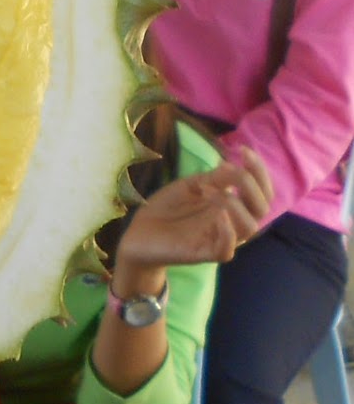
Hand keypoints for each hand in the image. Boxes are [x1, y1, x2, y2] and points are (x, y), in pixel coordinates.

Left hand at [116, 147, 272, 280]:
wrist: (141, 231)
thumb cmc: (170, 208)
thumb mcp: (192, 186)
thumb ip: (215, 179)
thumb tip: (235, 166)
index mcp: (232, 206)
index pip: (261, 193)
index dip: (260, 172)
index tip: (242, 150)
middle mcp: (231, 222)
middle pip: (262, 209)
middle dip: (253, 184)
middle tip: (225, 169)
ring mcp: (218, 238)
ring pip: (250, 228)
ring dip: (235, 203)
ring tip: (207, 189)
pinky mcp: (203, 253)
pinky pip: (226, 250)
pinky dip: (227, 231)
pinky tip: (217, 214)